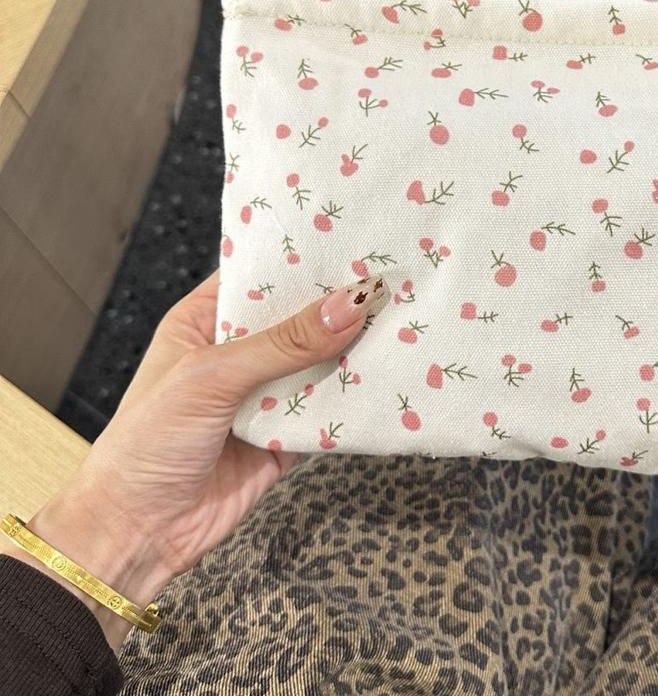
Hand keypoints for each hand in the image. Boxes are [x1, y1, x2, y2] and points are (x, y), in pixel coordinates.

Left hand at [7, 270, 387, 648]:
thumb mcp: (212, 378)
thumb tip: (350, 304)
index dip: (301, 260)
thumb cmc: (147, 443)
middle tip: (389, 278)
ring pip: (318, 363)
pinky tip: (387, 377)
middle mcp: (236, 355)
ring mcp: (263, 396)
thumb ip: (284, 343)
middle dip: (337, 305)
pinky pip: (327, 410)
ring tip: (400, 320)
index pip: (259, 278)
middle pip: (297, 319)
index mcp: (204, 323)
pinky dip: (353, 400)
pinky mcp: (285, 437)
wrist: (136, 535)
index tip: (351, 242)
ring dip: (352, 350)